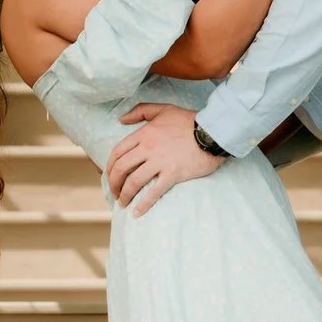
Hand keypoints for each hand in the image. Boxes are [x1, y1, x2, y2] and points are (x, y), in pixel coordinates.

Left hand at [108, 102, 224, 214]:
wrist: (213, 132)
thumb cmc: (189, 121)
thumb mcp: (163, 109)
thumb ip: (140, 111)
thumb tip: (121, 119)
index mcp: (144, 134)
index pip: (118, 152)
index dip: (109, 166)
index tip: (109, 175)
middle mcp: (148, 148)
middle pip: (121, 168)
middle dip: (113, 183)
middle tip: (114, 192)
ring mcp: (160, 162)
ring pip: (134, 181)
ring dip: (125, 194)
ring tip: (123, 203)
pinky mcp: (173, 174)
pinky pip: (154, 192)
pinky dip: (144, 204)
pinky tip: (137, 212)